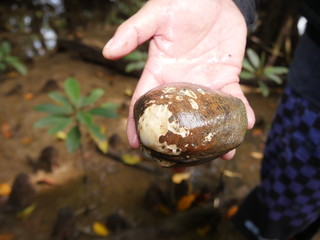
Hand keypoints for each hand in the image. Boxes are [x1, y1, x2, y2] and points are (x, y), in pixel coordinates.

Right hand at [103, 0, 254, 159]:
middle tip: (182, 166)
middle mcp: (181, 84)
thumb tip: (107, 53)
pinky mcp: (227, 77)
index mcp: (160, 73)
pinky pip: (234, 100)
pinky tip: (246, 125)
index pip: (145, 103)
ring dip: (216, 137)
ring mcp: (205, 83)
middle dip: (180, 143)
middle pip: (178, 120)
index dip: (138, 125)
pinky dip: (240, 113)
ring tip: (224, 156)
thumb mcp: (154, 16)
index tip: (137, 147)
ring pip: (208, 117)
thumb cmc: (181, 3)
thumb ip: (132, 33)